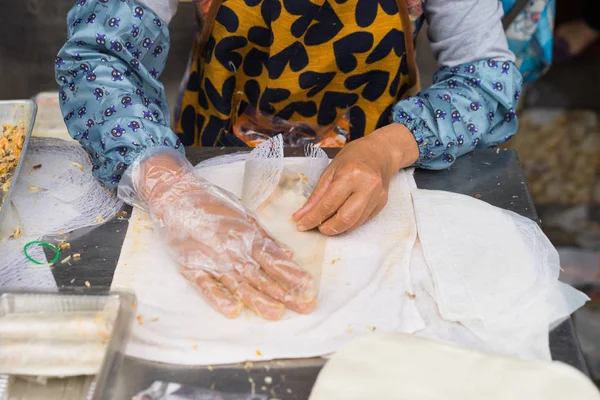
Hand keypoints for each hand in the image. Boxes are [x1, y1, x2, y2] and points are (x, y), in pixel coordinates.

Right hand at [121, 149, 315, 319]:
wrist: (176, 195)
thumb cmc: (212, 203)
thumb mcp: (244, 214)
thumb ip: (265, 237)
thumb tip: (287, 253)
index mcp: (247, 236)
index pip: (274, 259)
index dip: (292, 274)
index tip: (308, 288)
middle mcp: (232, 250)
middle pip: (262, 276)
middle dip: (284, 293)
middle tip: (303, 307)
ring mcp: (212, 260)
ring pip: (239, 284)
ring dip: (258, 299)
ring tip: (275, 313)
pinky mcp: (191, 267)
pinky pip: (206, 286)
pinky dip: (219, 298)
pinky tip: (233, 310)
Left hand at [293, 123, 418, 235]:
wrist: (379, 153)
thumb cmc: (352, 158)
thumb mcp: (329, 171)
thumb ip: (316, 196)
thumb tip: (301, 216)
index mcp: (351, 175)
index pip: (329, 204)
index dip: (313, 218)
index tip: (301, 226)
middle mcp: (367, 187)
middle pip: (345, 219)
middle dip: (328, 228)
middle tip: (316, 227)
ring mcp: (377, 197)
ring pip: (354, 223)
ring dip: (337, 228)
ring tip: (326, 223)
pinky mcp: (381, 204)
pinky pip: (362, 221)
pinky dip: (348, 224)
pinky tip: (340, 218)